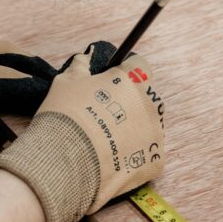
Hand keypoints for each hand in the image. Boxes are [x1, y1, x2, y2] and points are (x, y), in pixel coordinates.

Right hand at [0, 44, 164, 221]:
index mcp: (134, 79)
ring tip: (101, 141)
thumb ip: (81, 67)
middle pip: (143, 99)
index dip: (122, 72)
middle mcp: (152, 104)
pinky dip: (130, 157)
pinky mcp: (154, 162)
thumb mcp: (66, 81)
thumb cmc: (66, 115)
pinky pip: (144, 155)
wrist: (66, 160)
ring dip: (130, 130)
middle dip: (127, 104)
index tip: (109, 83)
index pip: (138, 66)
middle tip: (100, 116)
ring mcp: (156, 135)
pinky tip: (109, 159)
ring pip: (145, 127)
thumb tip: (85, 58)